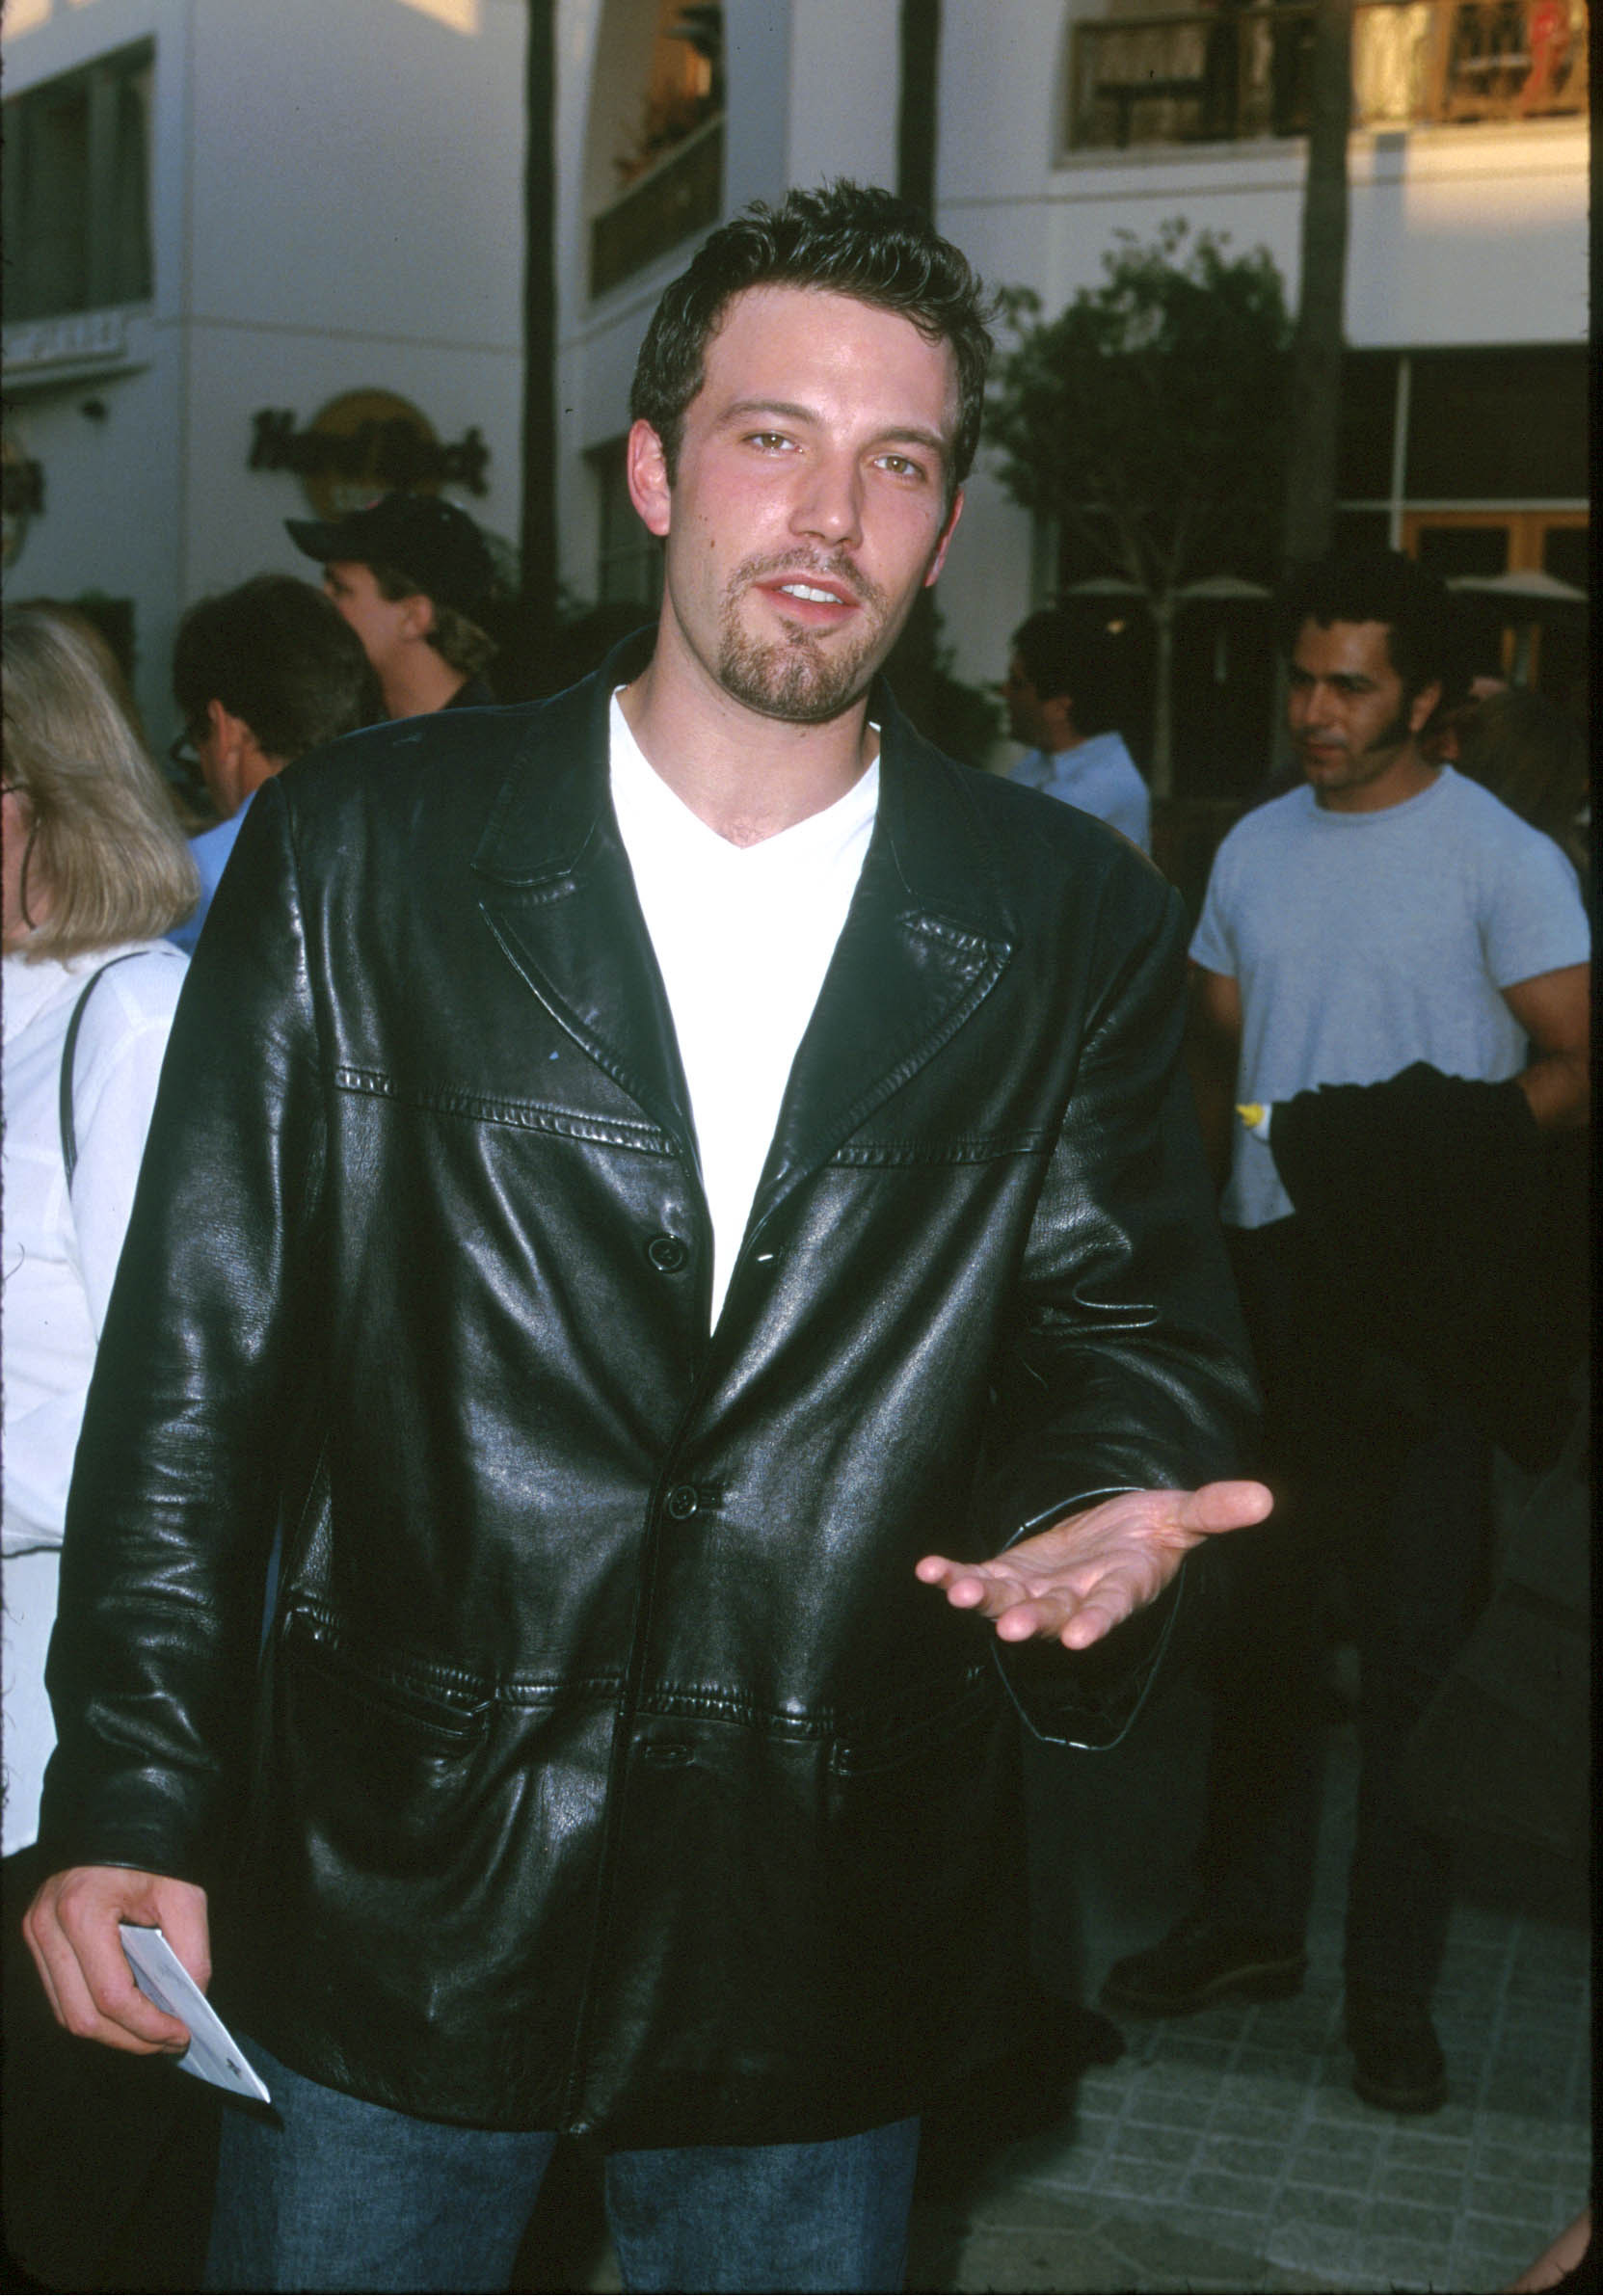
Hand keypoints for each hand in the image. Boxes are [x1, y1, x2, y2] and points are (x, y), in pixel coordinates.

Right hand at [23, 1865, 210, 2054]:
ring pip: (67, 2013)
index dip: (148, 2025)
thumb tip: (190, 2003)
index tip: (180, 2033)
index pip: (112, 1995)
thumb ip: (192, 1952)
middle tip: (169, 2041)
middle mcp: (48, 1925)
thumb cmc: (153, 1852)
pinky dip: (94, 2011)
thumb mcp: (184, 1896)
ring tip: (152, 2031)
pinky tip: (128, 2010)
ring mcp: (35, 1932)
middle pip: (83, 2016)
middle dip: (130, 2039)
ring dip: (111, 2032)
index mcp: (82, 1911)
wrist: (121, 1818)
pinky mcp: (36, 1937)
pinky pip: (61, 1994)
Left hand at [916, 1479, 1272, 1649]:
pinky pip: (981, 1577)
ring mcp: (1043, 1587)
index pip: (1113, 1607)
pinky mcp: (1015, 1572)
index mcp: (1124, 1584)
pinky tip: (928, 1570)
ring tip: (955, 1592)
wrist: (1119, 1535)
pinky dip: (954, 1575)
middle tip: (1011, 1627)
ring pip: (1010, 1600)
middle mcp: (1079, 1595)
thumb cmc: (1155, 1529)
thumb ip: (1215, 1510)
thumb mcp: (1186, 1514)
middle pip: (1054, 1613)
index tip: (1082, 1637)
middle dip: (1032, 1618)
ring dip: (982, 1599)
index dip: (1098, 1621)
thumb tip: (1265, 1498)